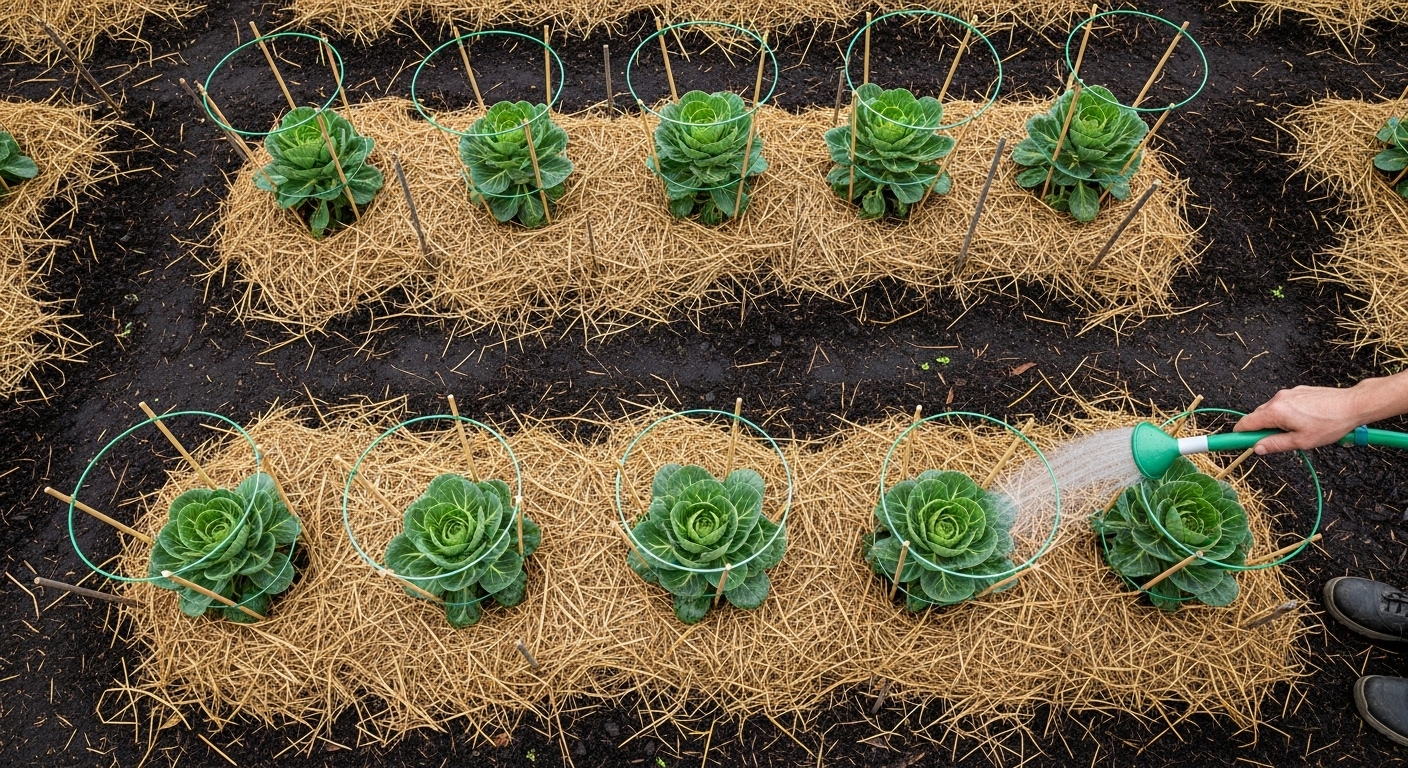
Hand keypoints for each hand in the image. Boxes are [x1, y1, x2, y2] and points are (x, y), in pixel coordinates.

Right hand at [1235, 372, 1407, 453]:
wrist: (1353, 405)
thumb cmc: (1329, 424)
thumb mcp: (1301, 441)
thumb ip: (1275, 445)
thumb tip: (1257, 448)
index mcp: (1275, 411)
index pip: (1247, 423)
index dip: (1238, 434)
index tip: (1232, 441)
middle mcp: (1278, 399)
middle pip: (1258, 416)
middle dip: (1262, 430)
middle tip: (1276, 443)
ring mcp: (1289, 393)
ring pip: (1273, 411)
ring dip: (1277, 422)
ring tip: (1298, 432)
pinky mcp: (1299, 391)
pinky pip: (1285, 404)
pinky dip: (1288, 414)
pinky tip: (1306, 421)